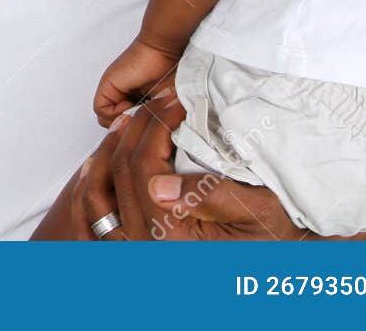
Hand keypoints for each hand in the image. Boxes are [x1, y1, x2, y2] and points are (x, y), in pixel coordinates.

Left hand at [65, 94, 310, 240]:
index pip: (144, 170)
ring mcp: (134, 250)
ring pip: (97, 195)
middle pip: (121, 173)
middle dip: (137, 127)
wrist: (275, 264)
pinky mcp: (132, 248)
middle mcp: (146, 248)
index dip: (156, 126)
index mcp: (174, 240)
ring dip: (108, 150)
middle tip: (157, 101)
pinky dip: (90, 187)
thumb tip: (158, 186)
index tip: (175, 102)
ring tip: (128, 121)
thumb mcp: (259, 212)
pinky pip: (92, 221)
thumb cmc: (274, 235)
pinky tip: (100, 160)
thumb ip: (213, 198)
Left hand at [93, 39, 178, 127]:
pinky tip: (132, 103)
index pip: (128, 129)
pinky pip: (102, 111)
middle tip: (144, 120)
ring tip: (141, 109)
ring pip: (109, 121)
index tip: (150, 129)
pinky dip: (117, 113)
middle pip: (117, 127)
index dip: (136, 134)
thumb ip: (154, 123)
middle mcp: (123, 97)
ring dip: (126, 120)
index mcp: (138, 103)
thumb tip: (147, 144)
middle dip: (130, 129)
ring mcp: (114, 92)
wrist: (166, 52)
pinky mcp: (107, 86)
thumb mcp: (167, 108)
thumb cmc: (175, 75)